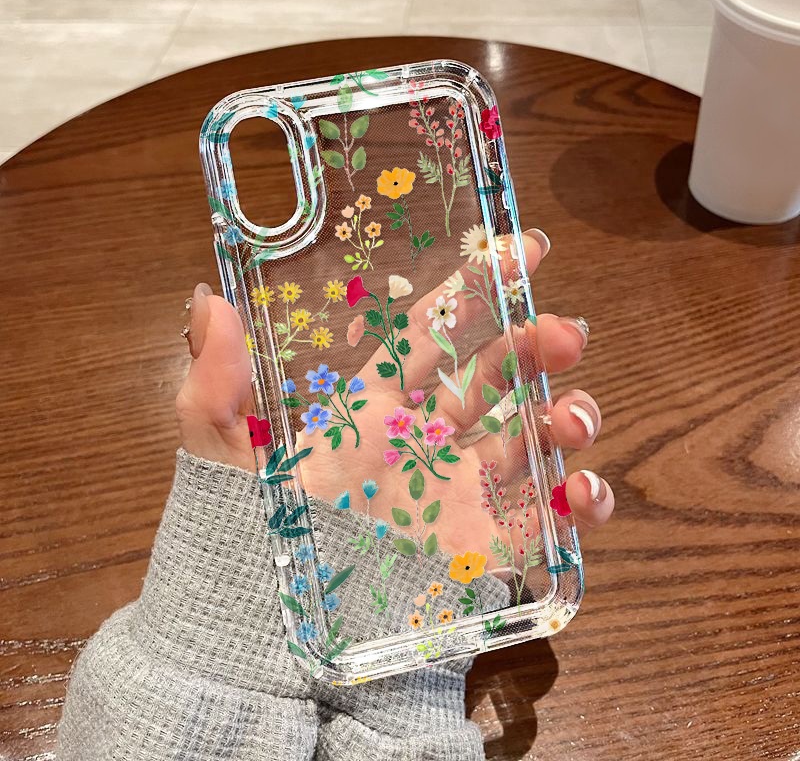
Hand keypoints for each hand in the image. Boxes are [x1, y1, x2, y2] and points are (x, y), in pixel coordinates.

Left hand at [177, 230, 613, 559]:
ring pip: (530, 437)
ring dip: (565, 416)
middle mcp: (425, 436)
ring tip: (574, 415)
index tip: (526, 250)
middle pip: (494, 375)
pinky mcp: (482, 544)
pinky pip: (543, 517)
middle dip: (534, 344)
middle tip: (566, 332)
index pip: (432, 331)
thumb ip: (216, 382)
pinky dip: (577, 502)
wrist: (271, 629)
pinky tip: (584, 492)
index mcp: (375, 403)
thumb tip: (207, 300)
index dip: (476, 289)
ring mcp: (459, 489)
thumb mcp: (223, 450)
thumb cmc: (247, 530)